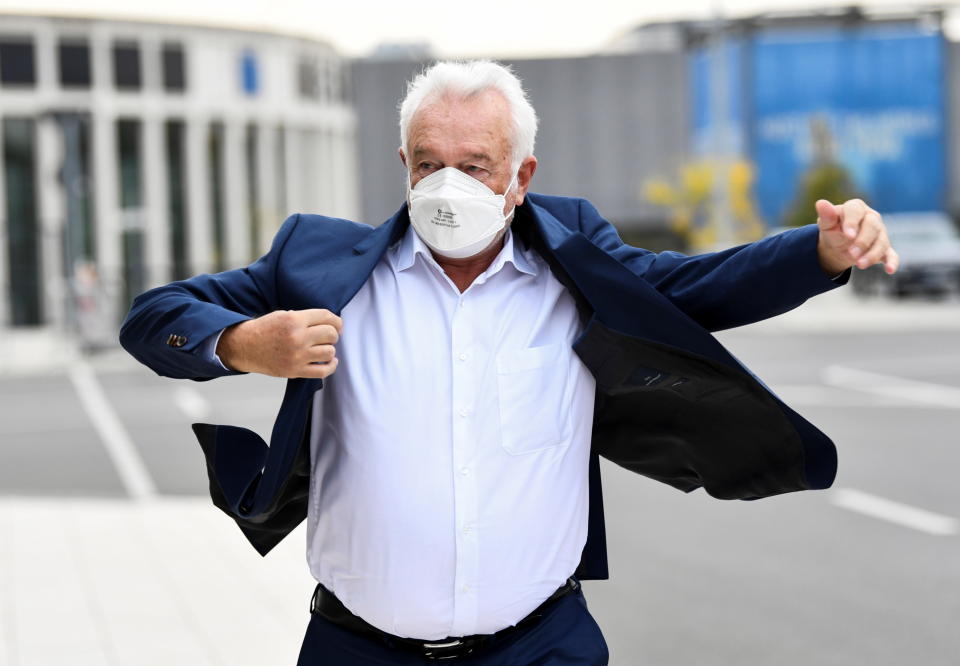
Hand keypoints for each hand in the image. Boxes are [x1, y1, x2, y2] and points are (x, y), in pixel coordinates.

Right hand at [217, 309, 341, 378]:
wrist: (244, 346)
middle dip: (333, 334)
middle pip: (330, 334)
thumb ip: (306, 318)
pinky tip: (330, 361)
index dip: (336, 321)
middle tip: (329, 336)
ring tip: (324, 348)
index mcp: (294, 320)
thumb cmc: (265, 330)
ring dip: (330, 349)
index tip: (337, 324)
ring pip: (329, 352)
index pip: (326, 317)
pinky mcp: (295, 370)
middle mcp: (297, 337)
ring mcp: (297, 356)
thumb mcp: (284, 315)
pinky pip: (323, 371)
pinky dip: (331, 366)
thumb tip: (330, 323)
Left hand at [815, 198, 898, 276]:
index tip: (848, 235)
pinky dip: (892, 262)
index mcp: (856, 208)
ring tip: (860, 265)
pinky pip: (891, 255)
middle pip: (872, 226)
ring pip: (881, 242)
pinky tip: (889, 270)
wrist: (838, 246)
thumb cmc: (833, 230)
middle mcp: (871, 218)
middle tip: (851, 254)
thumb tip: (821, 203)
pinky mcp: (884, 248)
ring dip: (872, 254)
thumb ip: (826, 215)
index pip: (856, 211)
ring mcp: (880, 233)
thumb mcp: (827, 224)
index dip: (852, 222)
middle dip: (863, 241)